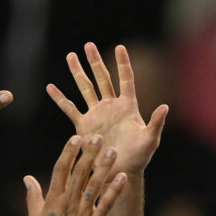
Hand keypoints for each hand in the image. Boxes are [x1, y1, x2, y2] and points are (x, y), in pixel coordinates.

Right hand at [23, 135, 127, 215]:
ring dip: (104, 167)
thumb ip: (33, 196)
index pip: (61, 170)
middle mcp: (68, 203)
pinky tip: (123, 177)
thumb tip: (27, 178)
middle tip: (98, 137)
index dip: (68, 153)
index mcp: (54, 199)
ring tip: (113, 151)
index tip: (75, 138)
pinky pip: (106, 204)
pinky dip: (115, 190)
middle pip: (79, 173)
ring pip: (94, 185)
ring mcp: (82, 213)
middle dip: (89, 154)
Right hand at [46, 43, 166, 173]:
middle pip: (103, 78)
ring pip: (86, 88)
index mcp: (128, 106)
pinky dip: (60, 99)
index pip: (126, 80)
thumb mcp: (150, 139)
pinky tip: (50, 87)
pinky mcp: (84, 125)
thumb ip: (156, 122)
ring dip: (78, 73)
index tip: (120, 47)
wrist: (120, 171)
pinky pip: (70, 109)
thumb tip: (165, 106)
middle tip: (88, 45)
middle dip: (95, 61)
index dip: (123, 64)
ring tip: (70, 56)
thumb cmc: (139, 157)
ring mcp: (97, 114)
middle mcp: (111, 106)